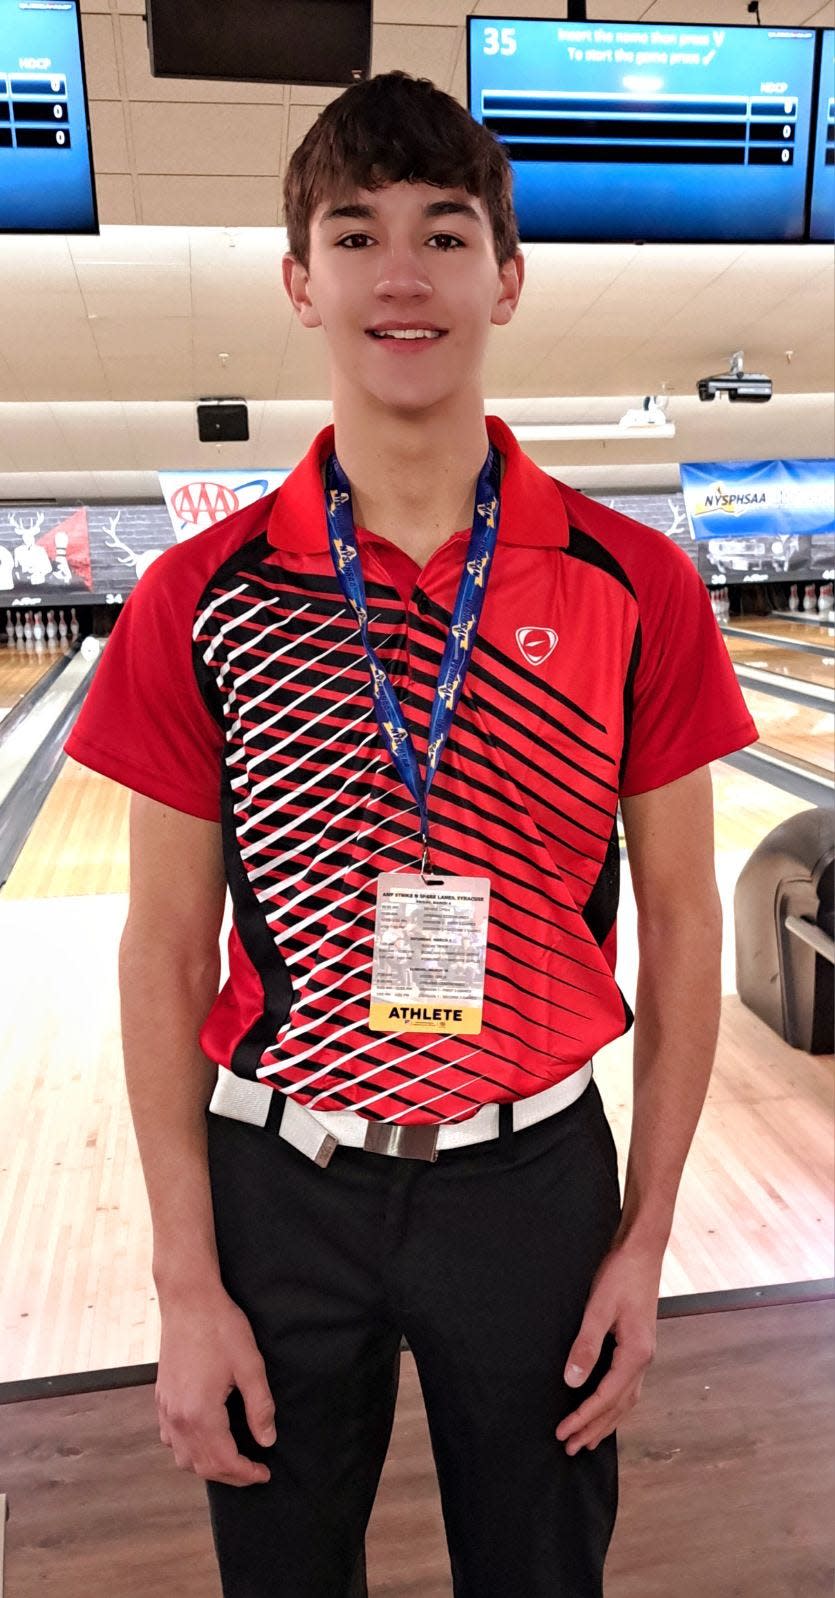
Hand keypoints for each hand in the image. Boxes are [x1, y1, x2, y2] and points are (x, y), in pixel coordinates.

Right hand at [155, 1283, 276, 1486]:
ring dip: (208, 1465)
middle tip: (253, 1471)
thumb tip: (267, 1439)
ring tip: (233, 1460)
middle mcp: (177, 1417)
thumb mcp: (249, 1365)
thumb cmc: (219, 1327)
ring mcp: (165, 1408)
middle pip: (202, 1465)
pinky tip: (205, 1439)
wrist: (188, 1299)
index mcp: (200, 1413)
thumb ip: (260, 1406)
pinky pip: (171, 1438)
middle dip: (230, 1475)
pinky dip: (189, 1449)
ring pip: (183, 1456)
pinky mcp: (161, 1398)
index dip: (246, 1473)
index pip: (223, 1461)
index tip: (264, 1474)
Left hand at [556, 1242, 660, 1454]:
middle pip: (619, 1406)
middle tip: (571, 1448)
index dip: (583, 1417)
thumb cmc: (621, 1275)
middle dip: (595, 1429)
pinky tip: (605, 1408)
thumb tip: (572, 1381)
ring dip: (606, 1421)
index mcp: (636, 1354)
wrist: (642, 1252)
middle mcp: (644, 1360)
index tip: (562, 1432)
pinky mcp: (638, 1346)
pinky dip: (615, 1404)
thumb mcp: (599, 1307)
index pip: (606, 1397)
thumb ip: (586, 1345)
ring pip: (626, 1400)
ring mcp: (644, 1354)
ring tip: (587, 1439)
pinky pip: (628, 1386)